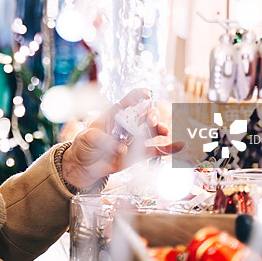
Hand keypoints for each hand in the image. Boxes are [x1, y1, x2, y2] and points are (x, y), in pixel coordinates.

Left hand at [61, 88, 182, 189]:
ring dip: (160, 129)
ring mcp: (134, 139)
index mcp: (114, 115)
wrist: (83, 166)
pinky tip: (178, 146)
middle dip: (150, 114)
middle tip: (151, 121)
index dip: (138, 95)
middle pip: (144, 114)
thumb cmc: (83, 146)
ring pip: (152, 130)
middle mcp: (127, 124)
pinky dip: (167, 148)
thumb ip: (101, 139)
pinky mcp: (138, 154)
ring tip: (164, 131)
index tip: (147, 94)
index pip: (128, 101)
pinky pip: (155, 150)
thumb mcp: (86, 139)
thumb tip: (121, 147)